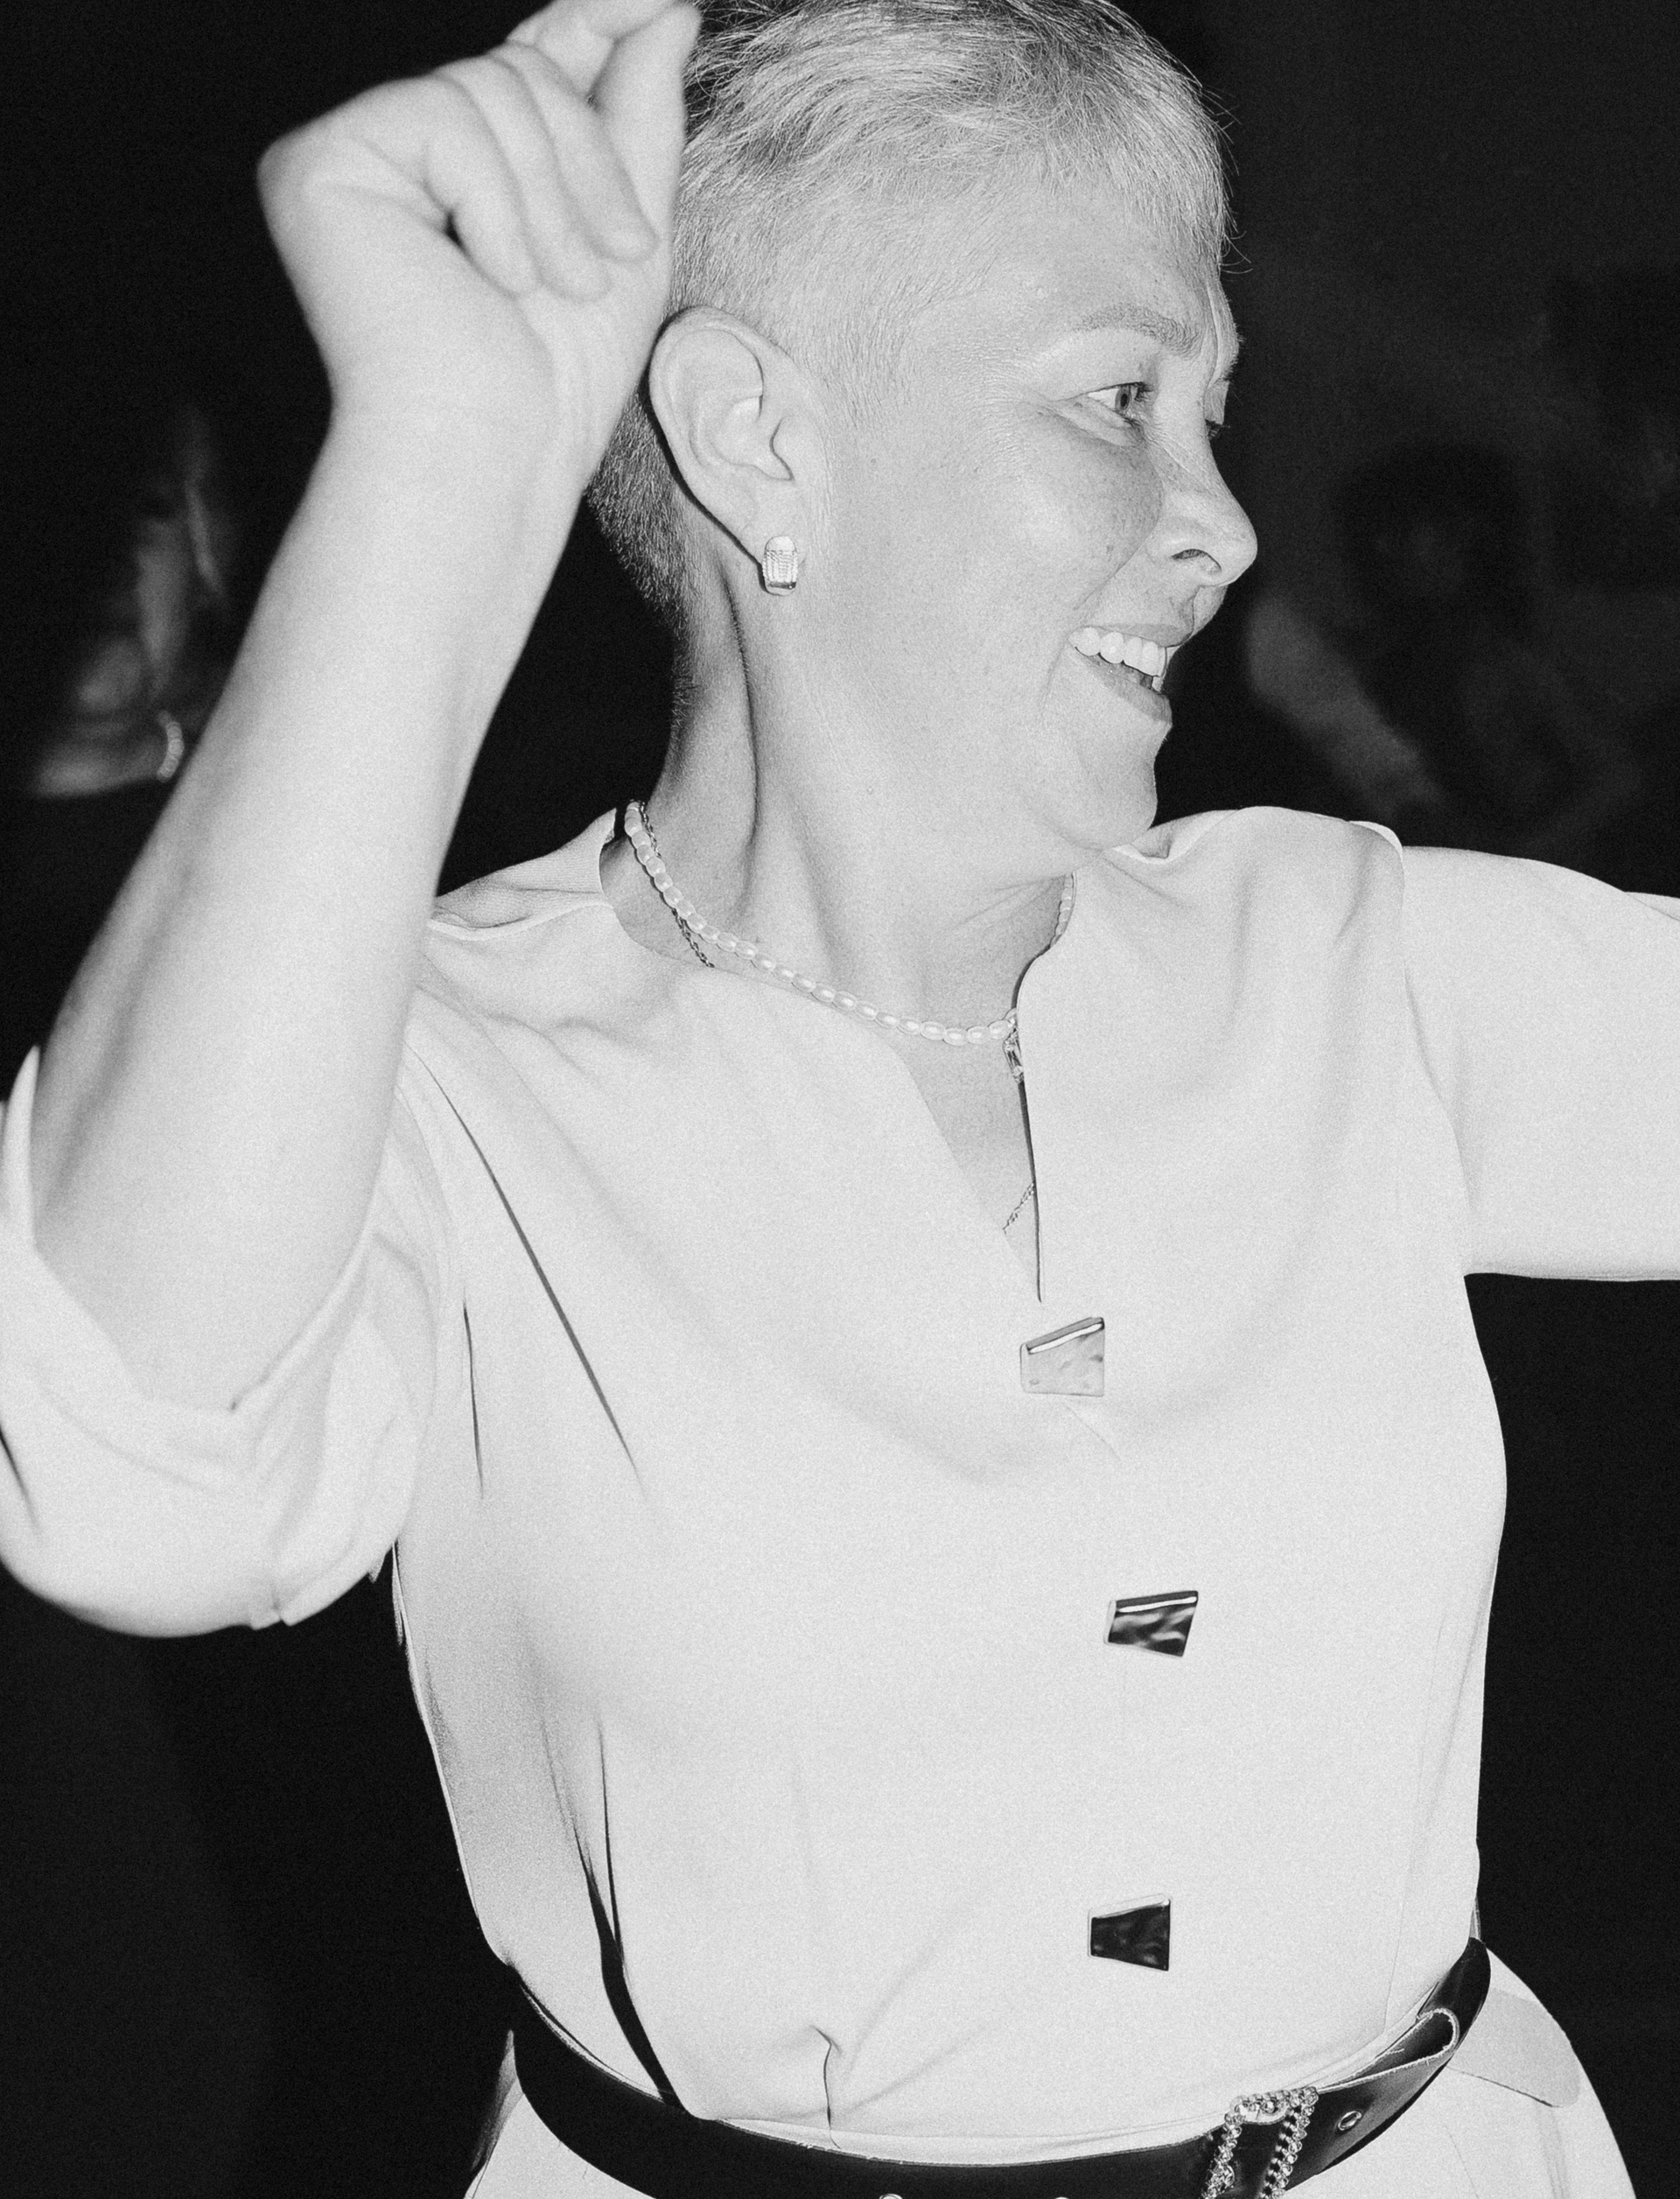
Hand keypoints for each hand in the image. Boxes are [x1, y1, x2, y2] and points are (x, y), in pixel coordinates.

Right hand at [259, 0, 700, 483]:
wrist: (493, 451)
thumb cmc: (556, 375)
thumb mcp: (623, 231)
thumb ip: (638, 115)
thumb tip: (665, 5)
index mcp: (461, 162)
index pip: (533, 58)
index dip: (595, 19)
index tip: (662, 0)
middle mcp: (398, 147)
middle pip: (519, 69)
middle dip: (585, 167)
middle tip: (600, 263)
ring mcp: (351, 151)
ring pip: (488, 88)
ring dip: (548, 200)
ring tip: (549, 286)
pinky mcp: (317, 165)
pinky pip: (439, 116)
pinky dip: (491, 205)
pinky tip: (485, 279)